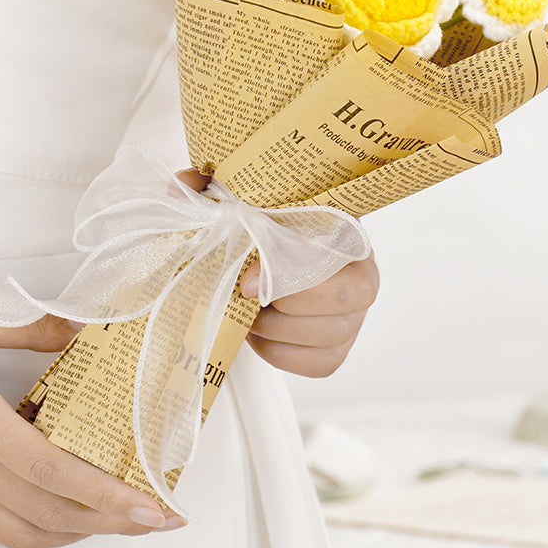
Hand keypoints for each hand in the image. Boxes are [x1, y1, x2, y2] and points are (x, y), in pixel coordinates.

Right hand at [0, 292, 182, 547]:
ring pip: (15, 530)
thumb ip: (21, 325)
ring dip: (70, 531)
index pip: (53, 473)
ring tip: (107, 518)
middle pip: (46, 513)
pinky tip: (40, 512)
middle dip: (108, 522)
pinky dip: (23, 530)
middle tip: (150, 519)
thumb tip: (75, 330)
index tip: (151, 508)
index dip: (108, 496)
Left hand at [175, 168, 379, 377]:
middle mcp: (364, 275)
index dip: (292, 266)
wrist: (273, 266)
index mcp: (348, 232)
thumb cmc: (264, 233)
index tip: (247, 280)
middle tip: (243, 296)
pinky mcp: (338, 352)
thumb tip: (183, 184)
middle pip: (342, 296)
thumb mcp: (240, 204)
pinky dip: (279, 352)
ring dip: (275, 329)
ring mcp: (356, 318)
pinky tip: (259, 333)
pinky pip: (315, 363)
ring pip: (325, 334)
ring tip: (247, 312)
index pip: (335, 248)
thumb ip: (214, 188)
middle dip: (284, 302)